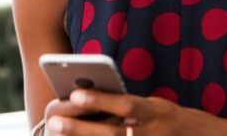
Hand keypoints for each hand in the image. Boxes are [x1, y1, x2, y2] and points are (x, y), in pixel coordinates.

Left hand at [45, 89, 226, 135]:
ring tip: (59, 134)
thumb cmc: (171, 120)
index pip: (126, 104)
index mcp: (156, 112)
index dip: (101, 100)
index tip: (74, 94)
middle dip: (82, 128)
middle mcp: (154, 132)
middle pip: (113, 132)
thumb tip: (89, 98)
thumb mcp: (155, 106)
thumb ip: (128, 106)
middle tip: (55, 121)